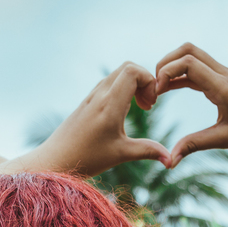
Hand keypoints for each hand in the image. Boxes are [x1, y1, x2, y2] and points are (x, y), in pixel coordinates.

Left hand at [27, 62, 168, 175]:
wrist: (55, 160)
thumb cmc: (87, 158)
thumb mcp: (121, 155)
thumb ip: (148, 151)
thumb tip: (172, 160)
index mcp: (109, 104)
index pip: (133, 71)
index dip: (149, 81)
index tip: (151, 105)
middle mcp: (99, 95)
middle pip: (127, 67)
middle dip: (144, 80)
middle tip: (147, 105)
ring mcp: (91, 96)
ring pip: (117, 74)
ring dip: (133, 85)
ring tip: (139, 108)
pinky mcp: (87, 101)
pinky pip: (108, 84)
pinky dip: (122, 90)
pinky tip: (123, 112)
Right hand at [154, 43, 227, 166]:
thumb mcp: (225, 140)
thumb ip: (194, 145)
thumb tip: (170, 161)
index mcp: (223, 86)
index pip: (188, 63)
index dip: (166, 73)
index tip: (156, 94)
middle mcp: (223, 74)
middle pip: (187, 50)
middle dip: (165, 64)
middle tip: (154, 88)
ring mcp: (223, 74)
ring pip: (191, 55)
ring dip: (171, 67)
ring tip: (158, 90)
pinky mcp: (223, 80)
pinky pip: (197, 68)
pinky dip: (180, 75)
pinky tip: (169, 90)